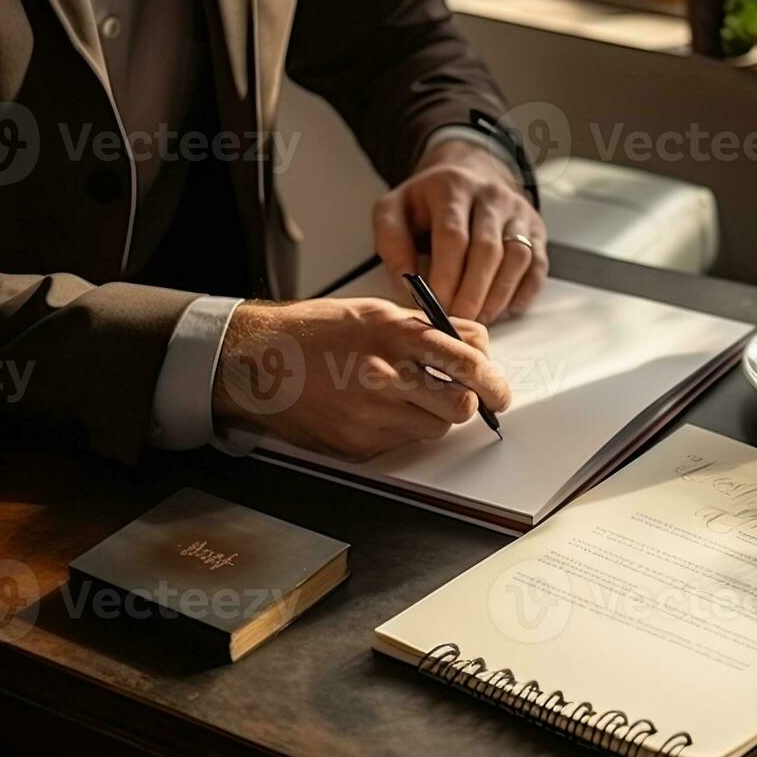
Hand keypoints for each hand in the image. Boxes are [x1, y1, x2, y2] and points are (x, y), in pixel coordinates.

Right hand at [212, 298, 510, 460]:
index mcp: (394, 335)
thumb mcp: (376, 311)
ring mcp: (370, 415)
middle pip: (459, 406)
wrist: (257, 361)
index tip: (499, 390)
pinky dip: (399, 428)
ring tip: (405, 396)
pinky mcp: (357, 444)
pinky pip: (401, 442)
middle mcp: (385, 376)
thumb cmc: (316, 332)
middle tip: (463, 397)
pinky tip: (373, 408)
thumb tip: (476, 347)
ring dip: (431, 415)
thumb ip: (429, 329)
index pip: (466, 361)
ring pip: (434, 429)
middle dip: (467, 403)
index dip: (492, 380)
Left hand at [372, 138, 547, 322]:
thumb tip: (407, 284)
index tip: (436, 304)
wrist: (468, 172)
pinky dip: (522, 293)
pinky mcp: (535, 229)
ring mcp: (518, 211)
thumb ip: (392, 243)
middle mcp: (490, 195)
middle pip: (488, 250)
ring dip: (497, 296)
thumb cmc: (429, 201)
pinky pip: (537, 266)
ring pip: (517, 259)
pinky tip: (503, 309)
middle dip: (472, 293)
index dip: (446, 276)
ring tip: (478, 318)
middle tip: (457, 320)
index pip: (453, 236)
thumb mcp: (395, 209)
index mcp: (452, 187)